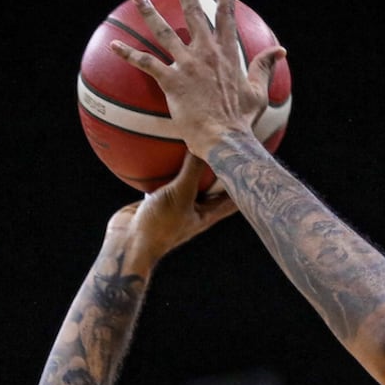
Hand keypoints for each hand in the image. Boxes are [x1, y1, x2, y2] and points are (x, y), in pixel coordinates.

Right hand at [109, 152, 237, 268]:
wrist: (128, 243)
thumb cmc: (159, 225)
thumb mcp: (180, 194)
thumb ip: (193, 170)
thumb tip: (206, 143)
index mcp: (208, 213)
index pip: (235, 197)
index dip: (246, 182)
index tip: (256, 163)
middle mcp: (195, 209)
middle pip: (213, 186)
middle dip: (220, 168)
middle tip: (228, 145)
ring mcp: (176, 205)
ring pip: (189, 181)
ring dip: (192, 165)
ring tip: (198, 141)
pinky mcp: (157, 200)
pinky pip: (165, 179)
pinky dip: (165, 166)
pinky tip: (162, 148)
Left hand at [110, 0, 285, 158]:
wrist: (225, 140)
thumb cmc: (242, 120)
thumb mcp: (258, 92)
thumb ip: (264, 67)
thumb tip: (280, 50)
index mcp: (226, 53)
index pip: (227, 13)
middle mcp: (205, 53)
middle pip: (193, 11)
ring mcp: (187, 65)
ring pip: (164, 31)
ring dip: (149, 12)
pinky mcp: (171, 81)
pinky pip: (145, 63)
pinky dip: (128, 54)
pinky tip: (113, 46)